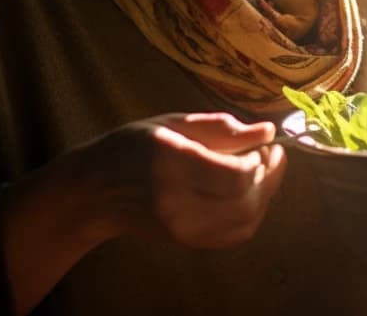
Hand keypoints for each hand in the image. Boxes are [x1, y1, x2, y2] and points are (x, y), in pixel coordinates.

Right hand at [83, 112, 287, 246]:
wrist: (96, 192)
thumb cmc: (133, 147)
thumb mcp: (173, 123)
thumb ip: (221, 127)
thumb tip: (267, 130)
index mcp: (173, 165)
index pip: (236, 176)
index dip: (261, 160)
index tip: (263, 144)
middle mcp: (178, 203)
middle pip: (246, 202)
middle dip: (269, 177)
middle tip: (270, 155)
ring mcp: (183, 229)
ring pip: (246, 221)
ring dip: (265, 196)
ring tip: (261, 172)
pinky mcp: (187, 242)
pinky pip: (236, 234)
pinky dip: (253, 213)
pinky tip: (249, 193)